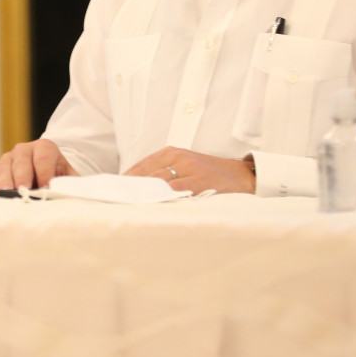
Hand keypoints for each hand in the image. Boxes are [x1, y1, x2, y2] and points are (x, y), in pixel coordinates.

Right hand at [0, 138, 77, 194]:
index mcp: (44, 147)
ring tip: (6, 193)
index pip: (43, 158)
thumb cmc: (56, 174)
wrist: (43, 169)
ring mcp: (9, 157)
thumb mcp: (67, 175)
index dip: (44, 174)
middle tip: (24, 190)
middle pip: (22, 161)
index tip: (45, 188)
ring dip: (5, 180)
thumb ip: (70, 183)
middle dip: (22, 177)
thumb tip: (72, 195)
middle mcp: (24, 149)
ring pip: (5, 166)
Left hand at [123, 146, 254, 193]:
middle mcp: (178, 157)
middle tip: (117, 199)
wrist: (241, 174)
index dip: (127, 178)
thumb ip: (165, 172)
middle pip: (147, 173)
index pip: (142, 165)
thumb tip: (140, 187)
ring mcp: (189, 168)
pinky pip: (176, 190)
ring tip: (128, 204)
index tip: (114, 189)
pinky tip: (152, 204)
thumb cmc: (211, 172)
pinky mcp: (199, 181)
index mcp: (172, 152)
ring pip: (158, 181)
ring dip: (143, 193)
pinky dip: (163, 197)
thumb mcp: (186, 165)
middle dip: (132, 187)